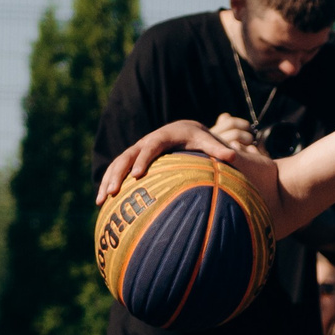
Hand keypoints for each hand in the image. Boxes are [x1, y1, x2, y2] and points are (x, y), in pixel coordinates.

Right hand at [95, 120, 279, 207]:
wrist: (183, 129)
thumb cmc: (197, 138)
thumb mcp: (207, 140)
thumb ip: (218, 149)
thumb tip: (234, 157)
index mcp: (161, 137)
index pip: (149, 148)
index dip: (142, 160)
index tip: (137, 175)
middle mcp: (144, 143)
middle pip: (126, 157)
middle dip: (117, 174)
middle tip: (112, 192)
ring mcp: (136, 152)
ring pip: (117, 165)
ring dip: (107, 181)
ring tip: (100, 201)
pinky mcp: (132, 161)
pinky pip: (117, 172)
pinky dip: (108, 184)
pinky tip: (101, 204)